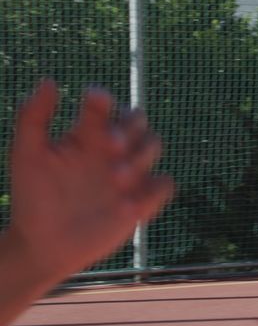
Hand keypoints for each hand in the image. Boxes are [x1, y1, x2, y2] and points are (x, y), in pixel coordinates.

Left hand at [6, 81, 173, 278]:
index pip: (104, 104)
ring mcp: (130, 173)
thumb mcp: (26, 155)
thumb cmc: (32, 198)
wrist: (44, 245)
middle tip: (110, 145)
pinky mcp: (143, 200)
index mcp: (85, 135)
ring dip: (141, 156)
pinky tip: (127, 205)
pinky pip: (164, 184)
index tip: (94, 102)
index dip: (103, 99)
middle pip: (138, 118)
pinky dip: (152, 190)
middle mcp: (111, 149)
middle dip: (130, 127)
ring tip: (116, 179)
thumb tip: (49, 81)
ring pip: (154, 146)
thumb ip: (32, 117)